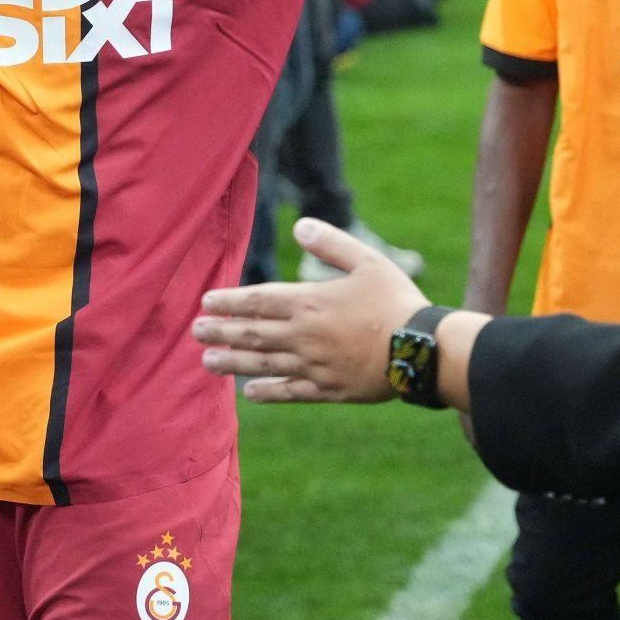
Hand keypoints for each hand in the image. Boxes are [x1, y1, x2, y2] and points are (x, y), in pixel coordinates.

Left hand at [193, 218, 427, 401]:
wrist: (424, 350)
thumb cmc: (397, 301)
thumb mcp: (368, 261)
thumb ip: (331, 243)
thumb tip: (300, 226)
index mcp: (310, 302)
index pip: (258, 301)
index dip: (230, 302)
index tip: (206, 302)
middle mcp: (304, 336)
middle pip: (252, 333)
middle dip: (221, 332)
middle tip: (195, 331)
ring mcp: (314, 366)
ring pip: (263, 365)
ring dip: (233, 363)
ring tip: (207, 362)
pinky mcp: (329, 390)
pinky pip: (290, 393)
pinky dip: (268, 392)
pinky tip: (249, 393)